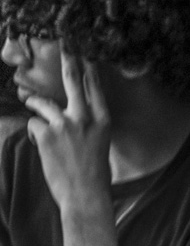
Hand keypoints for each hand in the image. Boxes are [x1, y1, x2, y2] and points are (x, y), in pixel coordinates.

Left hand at [24, 50, 114, 245]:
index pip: (95, 89)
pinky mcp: (46, 134)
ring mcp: (65, 125)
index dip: (88, 70)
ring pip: (42, 103)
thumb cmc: (94, 177)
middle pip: (73, 82)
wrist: (86, 198)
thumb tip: (71, 117)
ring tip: (31, 103)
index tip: (84, 55)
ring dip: (35, 104)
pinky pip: (33, 124)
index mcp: (103, 123)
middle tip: (65, 47)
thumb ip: (88, 128)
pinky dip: (34, 134)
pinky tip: (41, 146)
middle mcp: (85, 119)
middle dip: (68, 62)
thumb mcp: (100, 147)